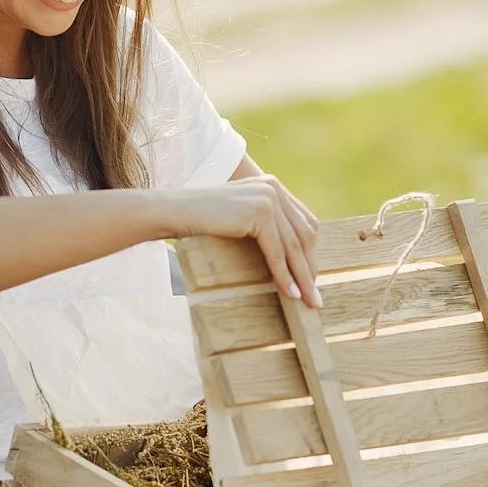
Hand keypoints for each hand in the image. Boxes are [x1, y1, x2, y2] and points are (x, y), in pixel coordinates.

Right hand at [163, 175, 322, 305]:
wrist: (173, 211)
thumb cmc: (201, 220)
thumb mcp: (239, 217)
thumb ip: (263, 225)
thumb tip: (289, 258)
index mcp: (272, 186)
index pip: (304, 223)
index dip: (310, 253)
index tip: (311, 279)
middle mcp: (274, 188)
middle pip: (304, 235)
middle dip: (310, 268)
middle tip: (314, 296)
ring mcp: (268, 198)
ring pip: (293, 246)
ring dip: (302, 277)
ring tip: (306, 301)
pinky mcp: (259, 213)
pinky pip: (277, 251)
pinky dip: (284, 275)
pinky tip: (289, 293)